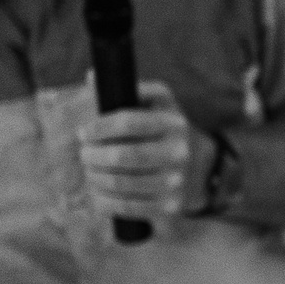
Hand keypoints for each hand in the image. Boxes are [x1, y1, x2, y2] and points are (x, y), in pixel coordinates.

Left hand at [77, 79, 201, 222]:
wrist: (200, 167)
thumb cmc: (163, 131)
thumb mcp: (155, 104)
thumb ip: (125, 90)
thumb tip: (91, 76)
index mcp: (173, 122)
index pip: (128, 122)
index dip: (99, 127)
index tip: (84, 132)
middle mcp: (178, 151)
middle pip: (123, 156)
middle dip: (93, 155)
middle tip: (84, 154)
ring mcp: (176, 181)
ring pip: (121, 183)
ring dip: (95, 178)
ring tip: (90, 172)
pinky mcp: (170, 206)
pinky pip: (127, 207)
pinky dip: (104, 202)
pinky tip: (97, 194)